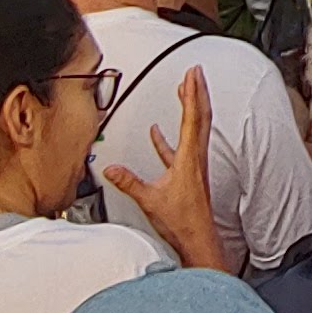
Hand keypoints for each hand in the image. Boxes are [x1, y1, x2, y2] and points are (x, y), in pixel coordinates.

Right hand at [95, 70, 229, 271]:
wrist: (198, 240)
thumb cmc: (183, 222)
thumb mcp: (150, 199)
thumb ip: (129, 182)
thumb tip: (111, 169)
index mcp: (189, 158)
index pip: (192, 118)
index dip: (192, 93)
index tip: (192, 74)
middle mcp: (196, 158)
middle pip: (200, 117)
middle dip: (197, 92)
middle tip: (195, 72)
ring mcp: (194, 166)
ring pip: (194, 129)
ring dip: (190, 108)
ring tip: (184, 91)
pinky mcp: (188, 175)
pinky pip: (179, 149)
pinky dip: (169, 138)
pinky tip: (158, 133)